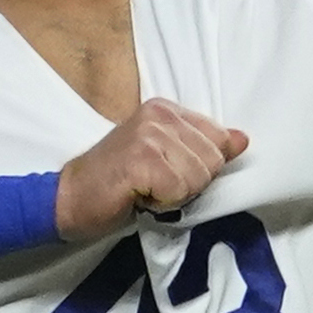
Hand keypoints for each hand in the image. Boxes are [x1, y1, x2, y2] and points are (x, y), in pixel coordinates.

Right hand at [55, 97, 250, 237]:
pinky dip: (163, 203)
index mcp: (167, 110)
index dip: (199, 169)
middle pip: (213, 160)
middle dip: (189, 184)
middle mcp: (159, 115)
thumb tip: (242, 140)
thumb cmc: (117, 185)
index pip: (219, 139)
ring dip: (176, 196)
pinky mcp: (141, 158)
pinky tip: (139, 198)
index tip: (167, 174)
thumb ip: (201, 147)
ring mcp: (149, 134)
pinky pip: (179, 190)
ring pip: (198, 176)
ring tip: (146, 191)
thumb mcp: (165, 160)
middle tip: (155, 186)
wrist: (69, 199)